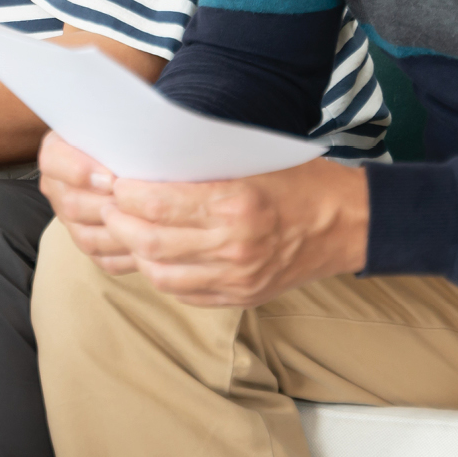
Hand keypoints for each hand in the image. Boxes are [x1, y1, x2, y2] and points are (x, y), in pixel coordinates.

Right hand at [39, 132, 134, 272]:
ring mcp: (70, 220)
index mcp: (57, 151)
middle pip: (72, 205)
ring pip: (87, 237)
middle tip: (139, 203)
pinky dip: (127, 256)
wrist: (128, 157)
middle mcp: (57, 187)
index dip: (79, 171)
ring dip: (121, 233)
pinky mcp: (89, 243)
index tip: (111, 177)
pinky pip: (104, 260)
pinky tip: (149, 246)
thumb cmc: (124, 139)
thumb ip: (115, 131)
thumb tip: (132, 136)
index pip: (53, 161)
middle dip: (109, 206)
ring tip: (148, 224)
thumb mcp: (114, 127)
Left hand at [97, 156, 369, 307]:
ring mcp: (238, 278)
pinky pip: (185, 293)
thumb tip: (147, 161)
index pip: (157, 203)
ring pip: (161, 274)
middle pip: (150, 241)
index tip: (114, 180)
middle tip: (107, 205)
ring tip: (125, 229)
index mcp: (235, 203)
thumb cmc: (299, 179)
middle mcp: (234, 245)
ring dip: (134, 251)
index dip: (125, 194)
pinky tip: (154, 254)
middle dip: (118, 222)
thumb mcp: (251, 158)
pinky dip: (161, 274)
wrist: (350, 224)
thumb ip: (202, 165)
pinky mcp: (242, 297)